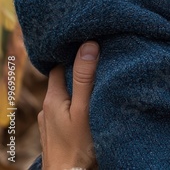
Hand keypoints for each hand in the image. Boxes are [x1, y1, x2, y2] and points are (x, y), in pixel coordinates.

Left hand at [38, 42, 99, 168]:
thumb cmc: (79, 147)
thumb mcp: (84, 108)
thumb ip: (85, 78)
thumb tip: (88, 44)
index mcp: (52, 98)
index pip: (60, 66)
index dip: (74, 56)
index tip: (92, 49)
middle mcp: (47, 109)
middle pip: (63, 81)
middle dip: (79, 73)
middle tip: (100, 66)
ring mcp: (51, 123)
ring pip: (66, 98)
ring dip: (79, 91)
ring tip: (99, 86)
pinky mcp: (58, 135)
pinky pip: (67, 112)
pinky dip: (78, 106)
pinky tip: (91, 108)